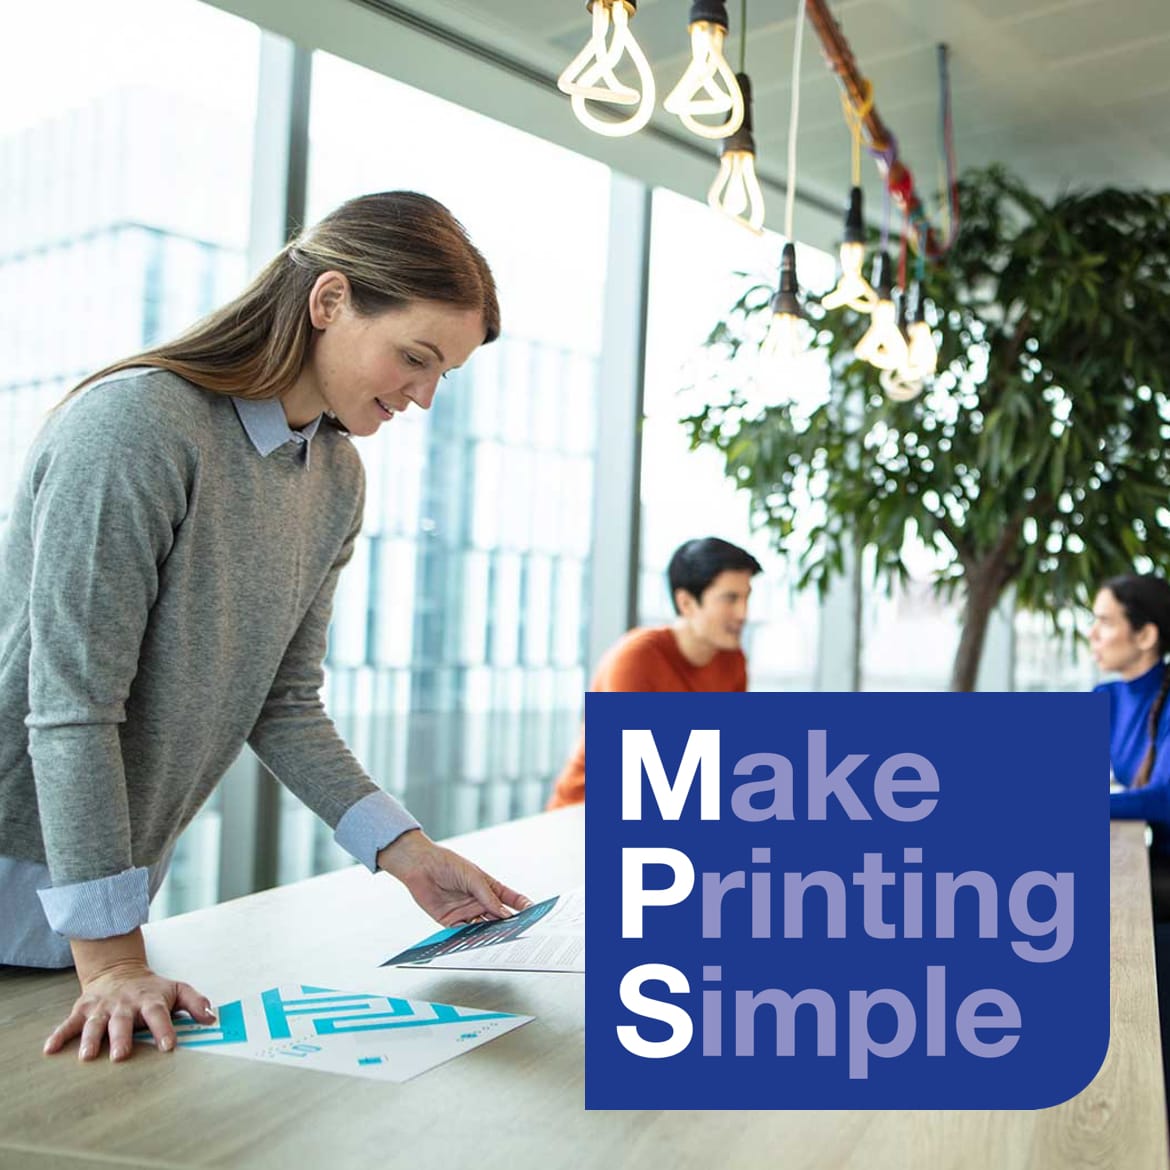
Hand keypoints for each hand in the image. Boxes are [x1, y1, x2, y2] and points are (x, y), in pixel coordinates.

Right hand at [45, 933, 215, 1061]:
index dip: (164, 1029)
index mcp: (149, 999)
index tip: (169, 1046)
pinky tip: (49, 1049)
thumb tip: (212, 1018)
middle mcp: (124, 1004)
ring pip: (95, 1023)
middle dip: (122, 1037)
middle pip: (123, 1021)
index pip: (159, 1014)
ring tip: (87, 1056)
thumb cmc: (151, 988)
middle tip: (121, 1055)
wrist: (119, 971)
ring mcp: (102, 1007)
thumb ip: (194, 1003)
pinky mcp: (82, 1010)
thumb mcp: (176, 990)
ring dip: (90, 1039)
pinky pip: (69, 1023)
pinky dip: (59, 1035)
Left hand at [377, 829, 532, 925]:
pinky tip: (478, 941)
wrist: (420, 867)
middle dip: (508, 924)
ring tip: (500, 940)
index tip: (533, 911)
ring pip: (483, 927)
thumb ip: (488, 896)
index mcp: (487, 887)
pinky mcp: (451, 921)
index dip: (522, 905)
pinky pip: (464, 933)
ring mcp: (466, 912)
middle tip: (518, 931)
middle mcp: (478, 901)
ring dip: (491, 933)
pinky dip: (471, 938)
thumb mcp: (472, 877)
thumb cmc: (448, 864)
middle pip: (498, 916)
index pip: (509, 899)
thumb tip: (505, 914)